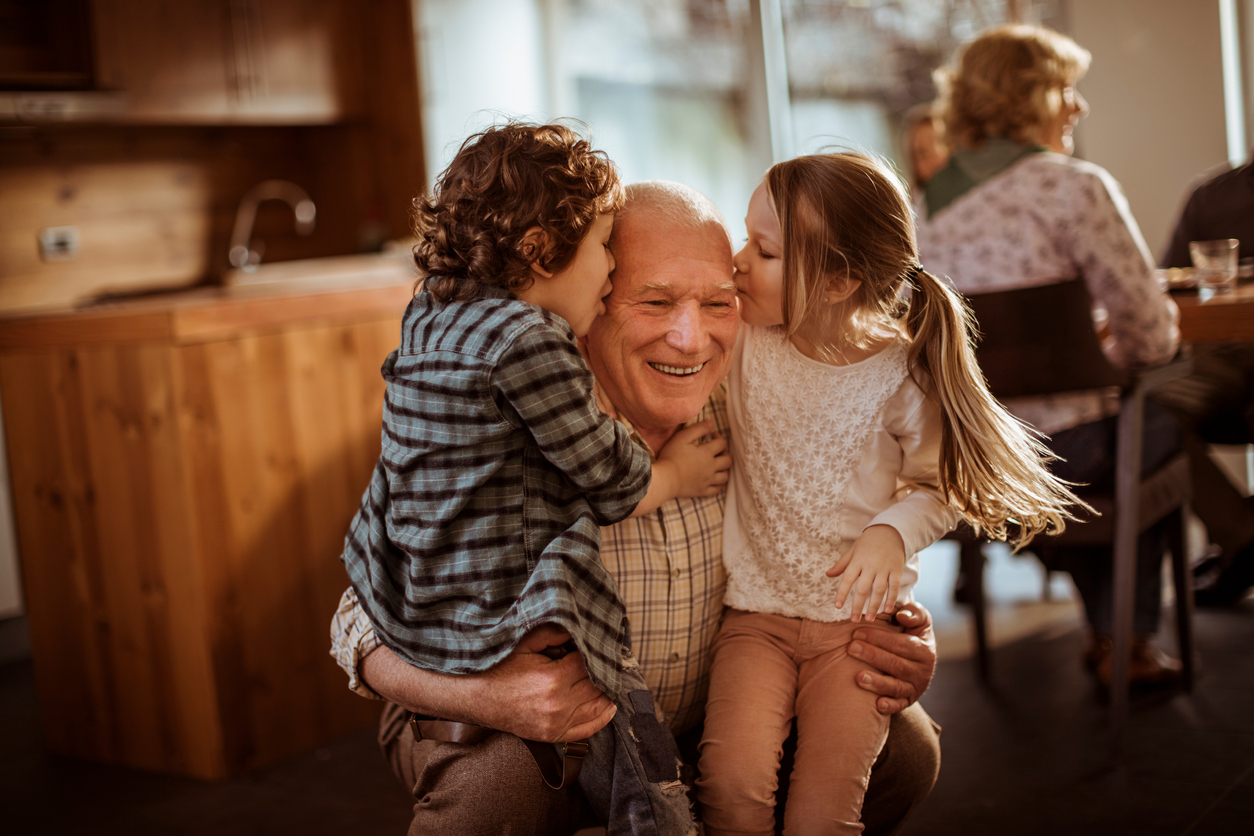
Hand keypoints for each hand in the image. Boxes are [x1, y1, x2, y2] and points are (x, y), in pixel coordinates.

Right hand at [360, 624, 615, 741]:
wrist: (473, 697)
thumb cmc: (498, 665)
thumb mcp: (524, 641)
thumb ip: (554, 632)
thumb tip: (581, 626)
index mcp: (552, 679)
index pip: (591, 663)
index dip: (596, 651)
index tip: (599, 642)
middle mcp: (557, 705)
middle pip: (598, 685)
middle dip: (602, 669)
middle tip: (606, 656)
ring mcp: (555, 725)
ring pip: (598, 707)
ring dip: (605, 691)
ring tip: (607, 675)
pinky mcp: (551, 736)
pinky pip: (588, 729)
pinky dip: (601, 715)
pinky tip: (606, 701)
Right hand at [655, 420, 730, 498]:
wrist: (665, 479)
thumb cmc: (671, 456)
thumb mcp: (682, 437)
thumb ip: (697, 429)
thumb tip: (710, 423)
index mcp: (707, 453)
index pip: (721, 443)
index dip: (719, 437)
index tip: (712, 435)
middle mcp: (711, 467)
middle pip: (727, 460)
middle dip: (725, 453)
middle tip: (717, 451)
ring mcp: (707, 481)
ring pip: (725, 476)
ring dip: (724, 469)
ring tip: (717, 466)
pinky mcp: (702, 491)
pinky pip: (716, 490)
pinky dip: (718, 485)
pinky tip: (713, 480)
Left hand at [827, 524, 905, 620]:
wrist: (890, 531)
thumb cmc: (868, 542)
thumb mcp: (853, 550)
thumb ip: (841, 564)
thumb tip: (827, 574)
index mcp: (857, 560)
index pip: (847, 579)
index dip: (842, 593)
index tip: (837, 606)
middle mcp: (871, 565)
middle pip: (863, 588)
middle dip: (857, 605)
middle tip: (853, 619)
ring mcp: (885, 568)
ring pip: (879, 590)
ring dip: (874, 605)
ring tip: (869, 618)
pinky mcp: (897, 570)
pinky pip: (894, 586)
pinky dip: (891, 598)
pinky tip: (886, 610)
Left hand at [849, 602, 937, 714]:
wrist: (919, 661)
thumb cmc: (913, 634)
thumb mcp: (919, 621)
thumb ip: (914, 613)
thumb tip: (903, 616)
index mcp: (924, 649)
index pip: (901, 644)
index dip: (879, 638)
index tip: (857, 632)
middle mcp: (922, 670)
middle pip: (896, 664)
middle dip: (872, 656)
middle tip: (851, 648)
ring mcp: (915, 687)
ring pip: (896, 686)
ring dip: (877, 683)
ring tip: (858, 678)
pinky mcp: (908, 701)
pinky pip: (900, 706)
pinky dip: (890, 706)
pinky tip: (877, 705)